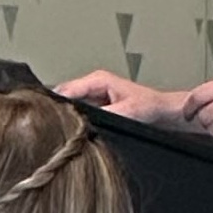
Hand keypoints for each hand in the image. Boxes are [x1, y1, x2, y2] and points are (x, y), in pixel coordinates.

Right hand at [55, 69, 187, 125]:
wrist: (163, 111)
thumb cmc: (151, 106)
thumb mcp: (128, 112)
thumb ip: (106, 114)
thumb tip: (85, 121)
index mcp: (98, 79)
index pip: (67, 89)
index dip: (56, 103)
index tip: (49, 117)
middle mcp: (92, 85)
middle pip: (64, 97)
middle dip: (58, 111)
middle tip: (52, 128)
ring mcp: (93, 96)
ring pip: (69, 106)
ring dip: (66, 117)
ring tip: (60, 131)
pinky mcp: (95, 107)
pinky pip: (78, 113)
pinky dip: (74, 121)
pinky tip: (72, 132)